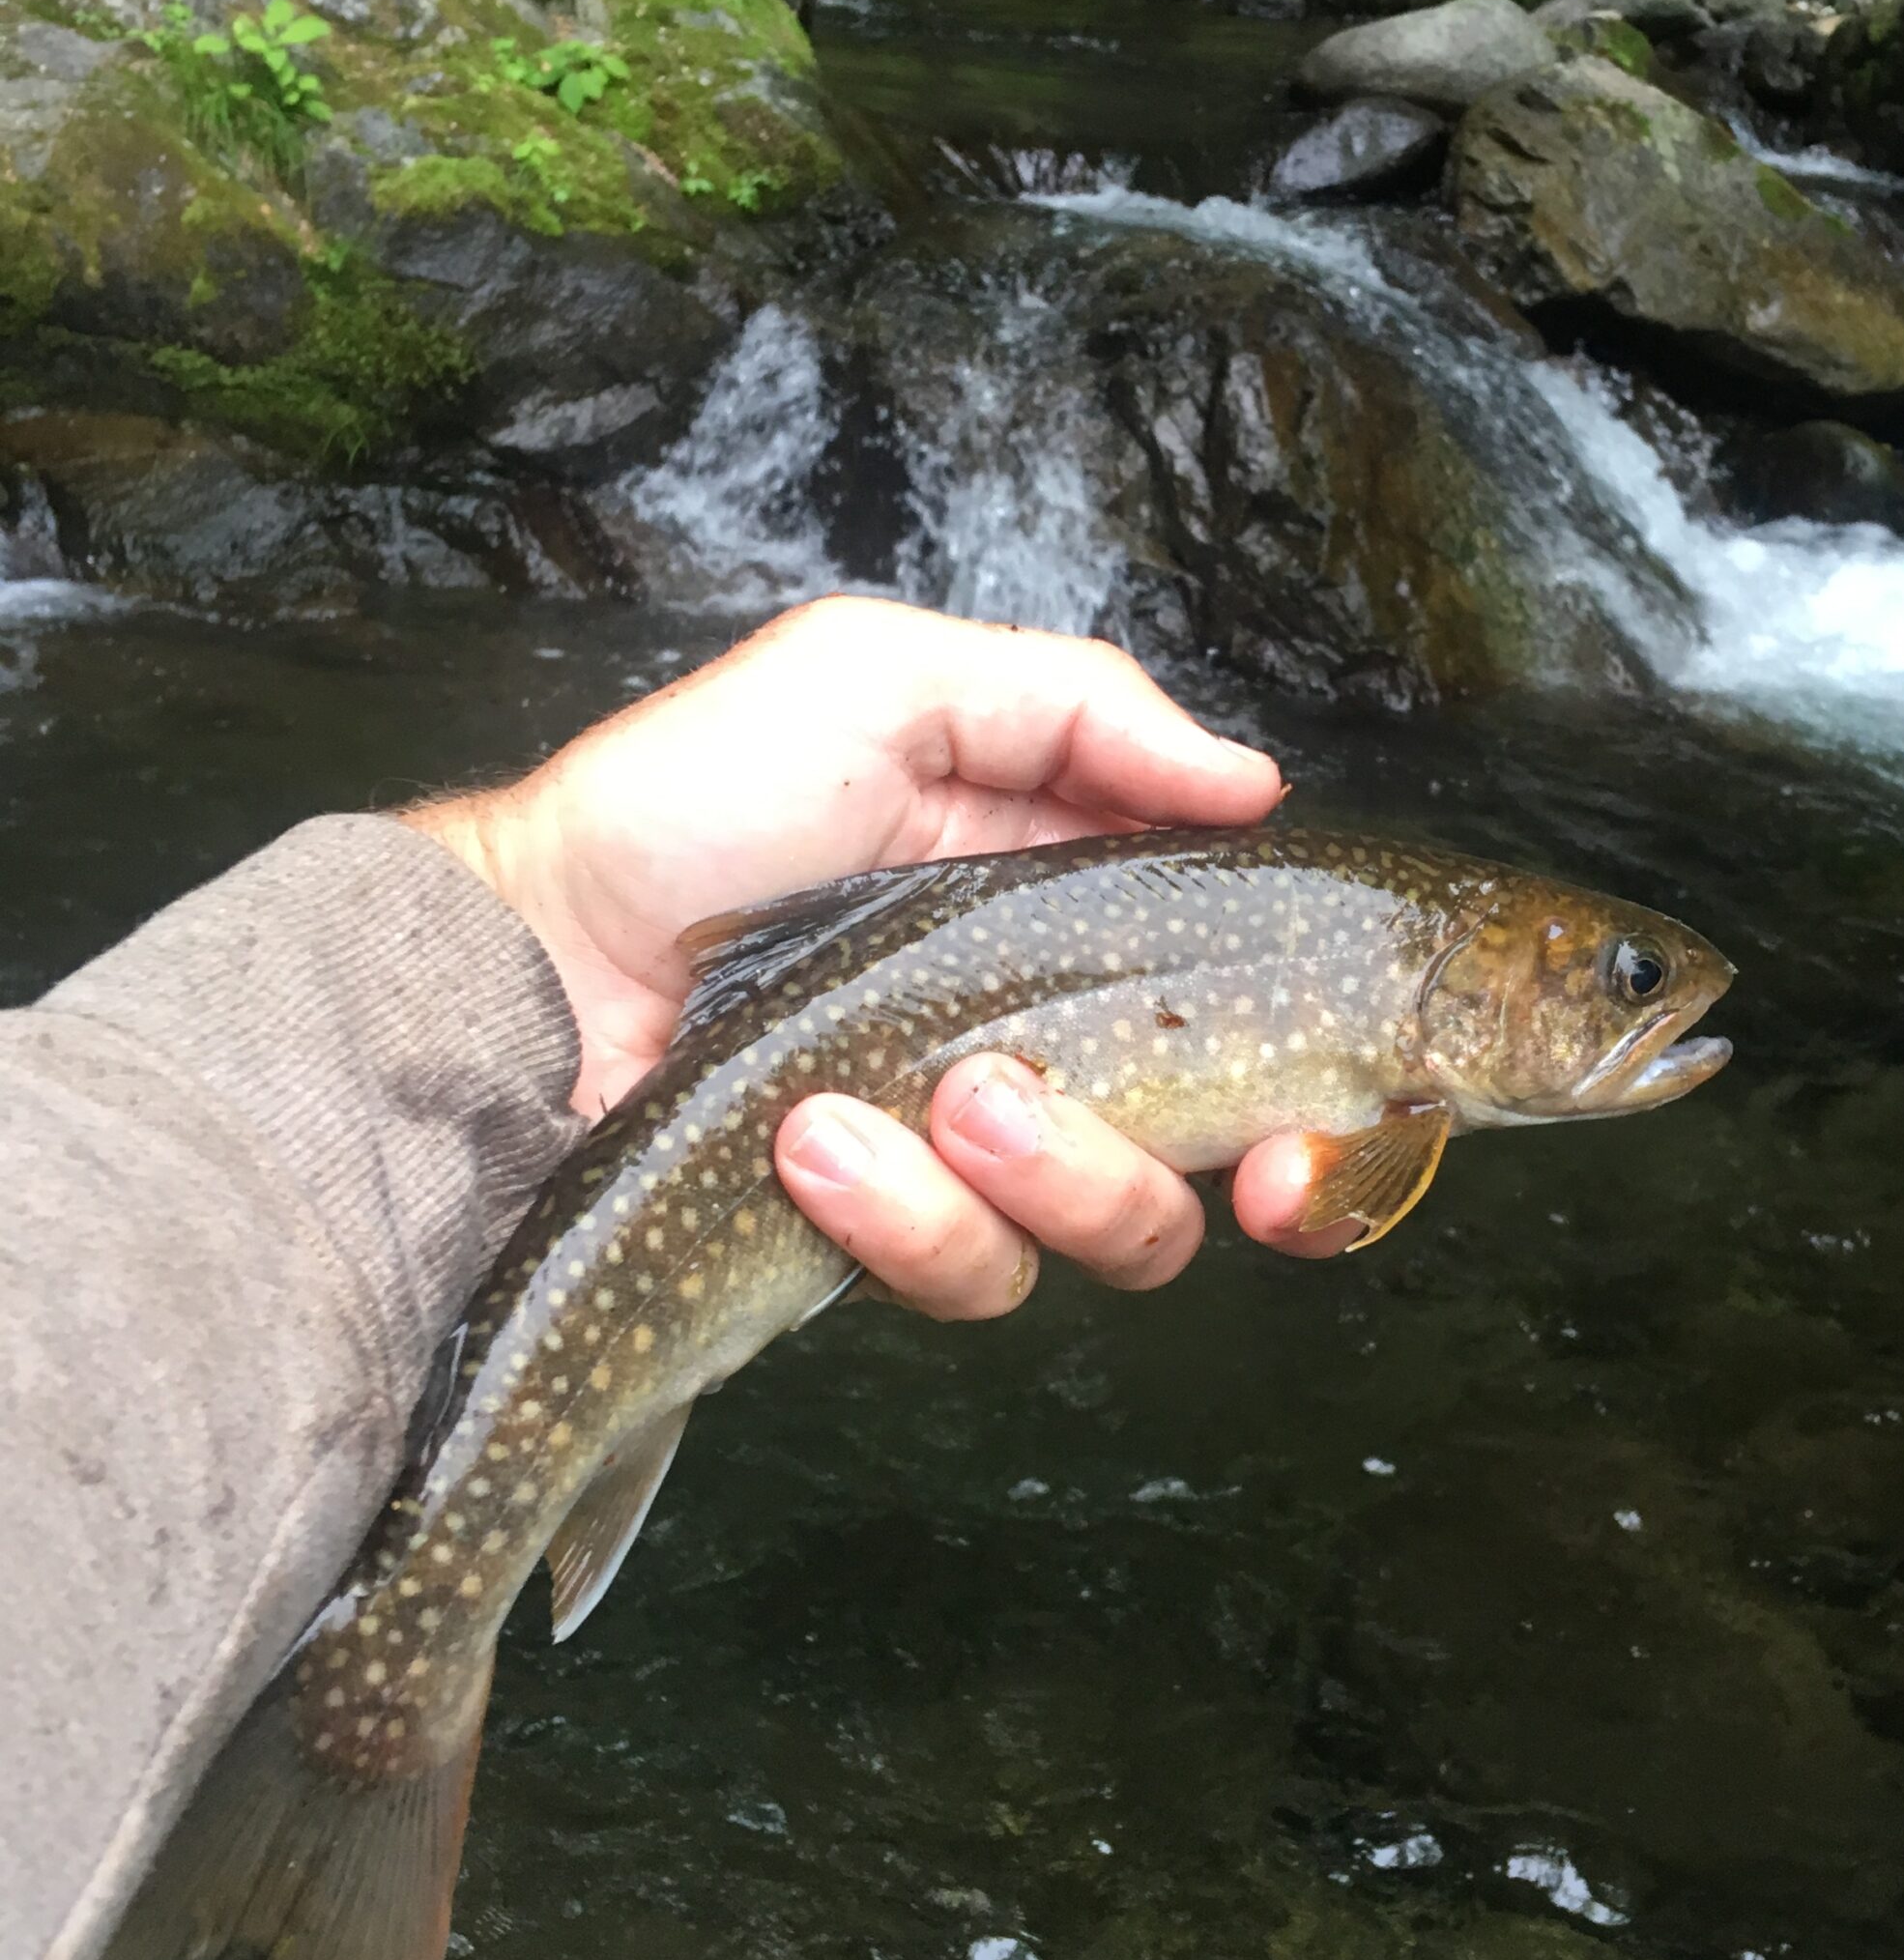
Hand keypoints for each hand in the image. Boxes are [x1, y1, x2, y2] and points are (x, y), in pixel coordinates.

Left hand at [408, 597, 1352, 1312]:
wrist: (522, 965)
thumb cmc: (682, 807)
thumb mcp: (877, 684)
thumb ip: (1077, 708)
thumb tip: (1252, 778)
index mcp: (1066, 912)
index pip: (1241, 1009)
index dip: (1316, 1080)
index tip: (1324, 1109)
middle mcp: (1044, 1043)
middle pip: (1216, 1160)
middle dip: (1212, 1167)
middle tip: (1139, 1129)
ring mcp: (966, 1157)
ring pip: (1114, 1232)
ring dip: (1041, 1171)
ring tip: (919, 1094)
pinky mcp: (884, 1242)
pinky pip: (970, 1275)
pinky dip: (902, 1212)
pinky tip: (810, 1138)